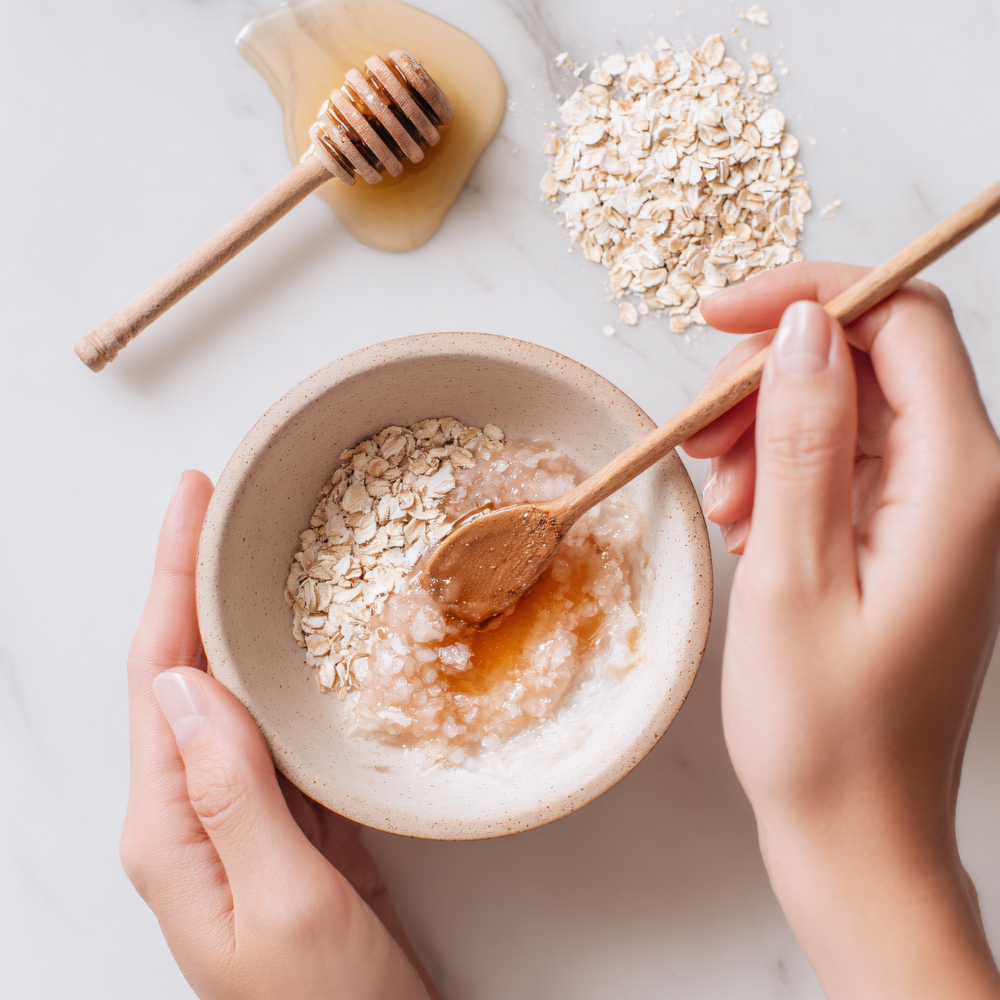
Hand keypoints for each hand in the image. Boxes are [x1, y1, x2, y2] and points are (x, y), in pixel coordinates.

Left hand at [120, 471, 437, 999]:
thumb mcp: (278, 899)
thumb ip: (229, 790)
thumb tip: (188, 681)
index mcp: (167, 826)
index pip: (158, 675)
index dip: (170, 581)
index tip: (191, 502)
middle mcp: (191, 812)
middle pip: (184, 671)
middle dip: (195, 581)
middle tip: (224, 507)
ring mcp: (242, 816)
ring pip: (231, 693)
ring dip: (237, 618)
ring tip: (257, 553)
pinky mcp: (291, 823)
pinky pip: (274, 729)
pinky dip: (283, 672)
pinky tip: (302, 644)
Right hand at [685, 263, 999, 997]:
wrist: (857, 831)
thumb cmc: (824, 730)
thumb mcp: (792, 572)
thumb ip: (804, 439)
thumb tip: (805, 328)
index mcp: (957, 482)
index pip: (901, 321)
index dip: (808, 297)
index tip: (716, 320)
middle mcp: (962, 484)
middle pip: (865, 360)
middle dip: (770, 380)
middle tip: (701, 444)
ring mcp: (933, 512)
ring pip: (843, 411)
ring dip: (765, 434)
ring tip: (721, 504)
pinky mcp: (902, 537)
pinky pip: (838, 466)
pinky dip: (780, 476)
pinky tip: (744, 525)